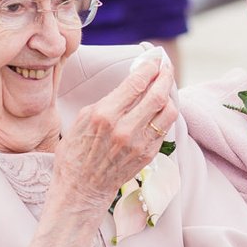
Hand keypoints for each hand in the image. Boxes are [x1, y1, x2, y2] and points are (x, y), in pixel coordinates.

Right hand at [49, 58, 178, 212]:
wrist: (82, 188)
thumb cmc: (76, 151)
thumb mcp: (83, 118)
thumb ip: (109, 100)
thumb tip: (131, 83)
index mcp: (105, 115)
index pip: (136, 83)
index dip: (149, 67)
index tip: (154, 58)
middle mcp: (125, 129)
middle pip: (157, 95)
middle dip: (165, 75)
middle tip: (166, 66)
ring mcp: (139, 143)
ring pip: (168, 111)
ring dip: (169, 94)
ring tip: (165, 85)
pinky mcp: (148, 154)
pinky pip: (164, 128)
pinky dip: (165, 113)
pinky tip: (161, 106)